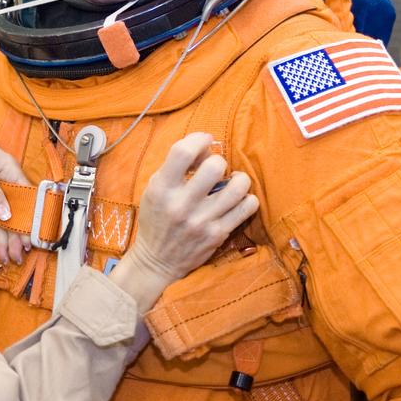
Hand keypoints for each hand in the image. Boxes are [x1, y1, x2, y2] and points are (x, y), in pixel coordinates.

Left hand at [0, 119, 28, 248]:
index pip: (26, 199)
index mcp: (9, 171)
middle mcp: (4, 181)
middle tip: (16, 257)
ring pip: (0, 217)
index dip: (29, 220)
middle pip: (14, 212)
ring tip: (3, 258)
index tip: (30, 241)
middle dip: (15, 235)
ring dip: (2, 237)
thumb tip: (6, 215)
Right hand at [109, 133, 257, 310]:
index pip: (183, 151)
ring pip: (237, 187)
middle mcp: (182, 204)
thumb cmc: (156, 219)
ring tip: (232, 181)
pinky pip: (247, 207)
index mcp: (161, 189)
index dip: (199, 139)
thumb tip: (204, 148)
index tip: (205, 141)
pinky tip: (238, 199)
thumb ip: (174, 168)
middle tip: (215, 168)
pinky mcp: (218, 234)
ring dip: (238, 179)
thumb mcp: (154, 190)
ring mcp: (202, 221)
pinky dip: (247, 198)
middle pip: (214, 166)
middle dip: (218, 161)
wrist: (157, 261)